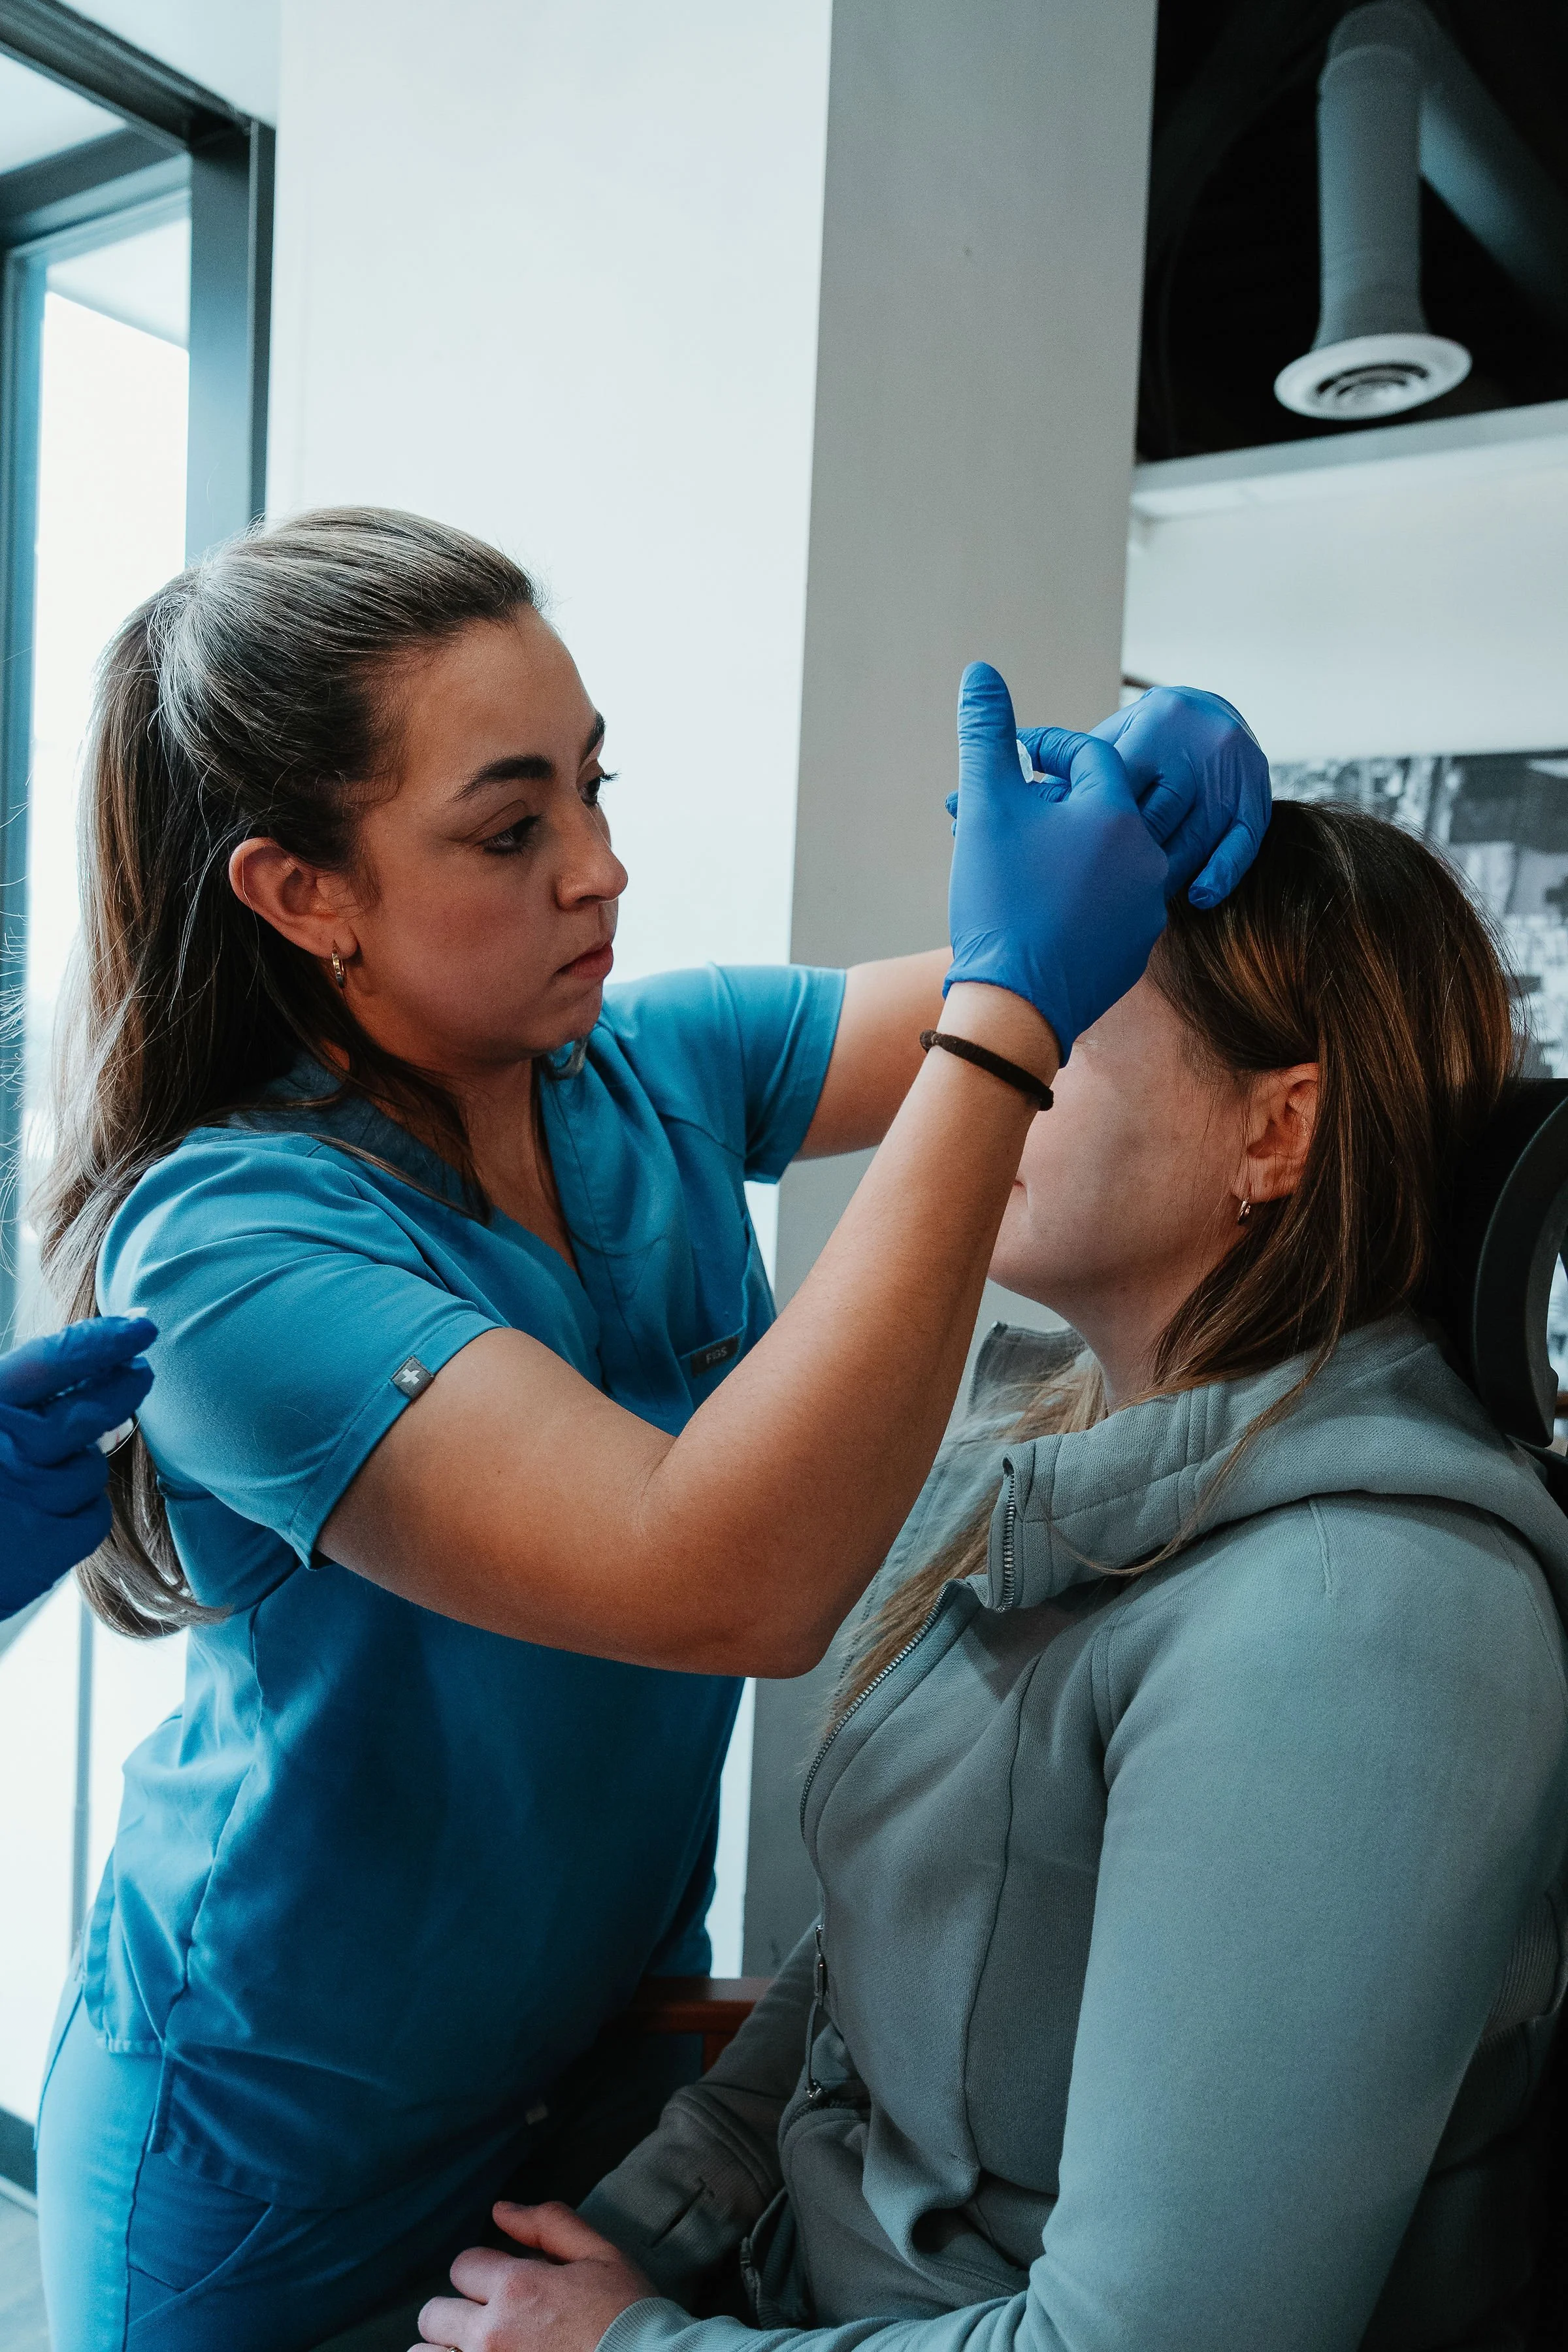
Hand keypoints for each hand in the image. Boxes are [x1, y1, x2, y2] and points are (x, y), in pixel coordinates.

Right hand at [0, 1315, 155, 1617]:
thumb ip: (11, 1397)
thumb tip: (75, 1357)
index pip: (53, 1361)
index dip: (103, 1339)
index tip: (139, 1325)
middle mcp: (8, 1449)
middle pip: (92, 1410)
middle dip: (124, 1386)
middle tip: (139, 1371)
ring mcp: (32, 1498)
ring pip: (91, 1466)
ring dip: (79, 1465)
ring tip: (42, 1475)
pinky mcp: (48, 1545)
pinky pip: (93, 1515)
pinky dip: (79, 1513)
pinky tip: (47, 1516)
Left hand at [413, 2202, 654, 2351]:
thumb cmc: (627, 2315)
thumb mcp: (600, 2254)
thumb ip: (548, 2224)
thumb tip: (501, 2210)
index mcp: (516, 2288)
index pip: (463, 2266)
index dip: (485, 2271)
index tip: (507, 2284)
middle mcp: (490, 2335)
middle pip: (433, 2314)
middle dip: (457, 2311)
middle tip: (489, 2321)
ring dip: (446, 2350)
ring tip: (479, 2350)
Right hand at [946, 661, 1168, 1061]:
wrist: (1015, 1006)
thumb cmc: (999, 902)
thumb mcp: (985, 808)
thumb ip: (985, 735)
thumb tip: (980, 672)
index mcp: (1116, 815)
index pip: (1087, 757)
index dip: (1044, 749)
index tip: (1011, 758)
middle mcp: (1146, 857)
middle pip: (1101, 809)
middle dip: (1054, 803)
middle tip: (1011, 815)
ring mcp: (1147, 907)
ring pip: (1108, 859)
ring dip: (1069, 850)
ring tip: (1023, 860)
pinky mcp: (1136, 949)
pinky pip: (1111, 904)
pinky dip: (1080, 895)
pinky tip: (1042, 905)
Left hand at [1073, 683, 1267, 908]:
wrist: (1210, 714)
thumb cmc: (1139, 741)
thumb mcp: (1109, 741)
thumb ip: (1068, 772)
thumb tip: (1009, 808)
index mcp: (1153, 725)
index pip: (1114, 786)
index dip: (1085, 827)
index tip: (1058, 864)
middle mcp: (1196, 746)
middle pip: (1153, 820)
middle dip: (1119, 860)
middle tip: (1090, 896)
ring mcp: (1230, 773)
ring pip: (1193, 840)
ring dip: (1161, 876)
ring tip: (1131, 904)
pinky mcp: (1255, 798)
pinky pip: (1241, 845)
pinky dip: (1218, 874)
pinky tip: (1196, 898)